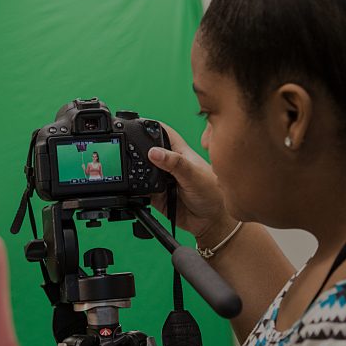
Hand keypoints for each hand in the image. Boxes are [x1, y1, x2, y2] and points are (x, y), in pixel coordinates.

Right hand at [148, 123, 237, 243]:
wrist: (211, 221)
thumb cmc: (213, 194)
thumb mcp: (195, 175)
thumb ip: (175, 164)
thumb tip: (154, 152)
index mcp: (180, 153)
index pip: (163, 132)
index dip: (150, 126)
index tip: (136, 123)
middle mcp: (169, 165)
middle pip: (148, 151)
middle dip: (138, 151)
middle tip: (132, 154)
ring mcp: (162, 180)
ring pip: (142, 171)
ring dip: (137, 173)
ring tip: (139, 175)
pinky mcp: (156, 196)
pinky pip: (141, 191)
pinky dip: (136, 190)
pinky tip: (139, 189)